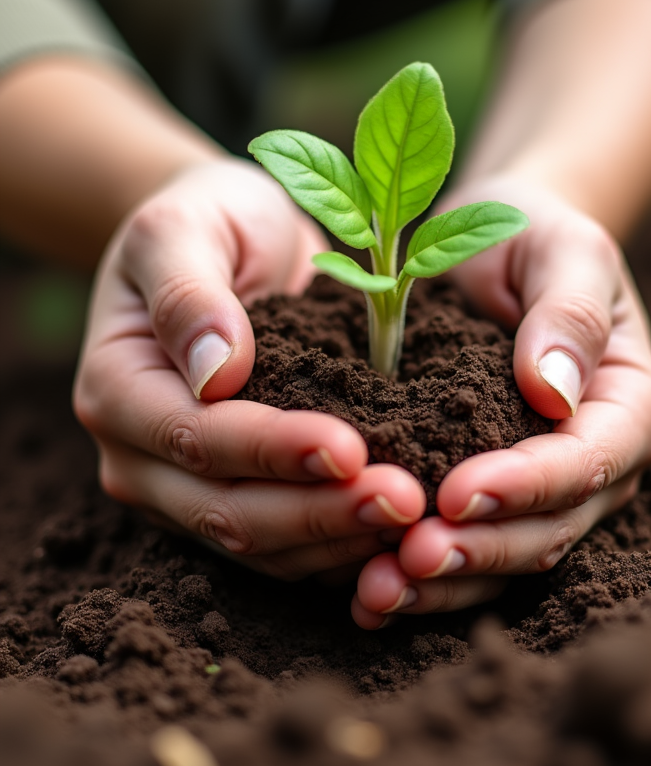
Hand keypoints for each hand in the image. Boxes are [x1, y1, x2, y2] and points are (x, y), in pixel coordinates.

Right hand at [74, 160, 425, 579]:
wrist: (228, 243)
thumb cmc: (206, 220)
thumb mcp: (184, 226)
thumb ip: (189, 293)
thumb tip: (217, 374)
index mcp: (117, 390)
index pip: (196, 438)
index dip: (273, 449)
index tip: (351, 447)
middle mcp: (139, 457)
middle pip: (228, 512)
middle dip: (319, 512)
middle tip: (405, 499)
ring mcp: (182, 491)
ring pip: (261, 545)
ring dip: (339, 538)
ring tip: (417, 516)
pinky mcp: (232, 502)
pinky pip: (286, 546)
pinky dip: (341, 543)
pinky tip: (399, 528)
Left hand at [351, 180, 650, 626]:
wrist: (492, 243)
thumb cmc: (532, 234)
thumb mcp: (564, 247)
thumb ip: (569, 312)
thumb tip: (555, 391)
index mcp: (627, 404)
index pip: (587, 461)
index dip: (526, 485)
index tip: (456, 492)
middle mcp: (595, 462)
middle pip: (547, 529)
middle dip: (479, 550)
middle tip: (409, 559)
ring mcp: (542, 489)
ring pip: (503, 557)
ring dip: (444, 583)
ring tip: (376, 593)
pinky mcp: (490, 499)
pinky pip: (465, 548)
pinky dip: (422, 579)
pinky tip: (365, 593)